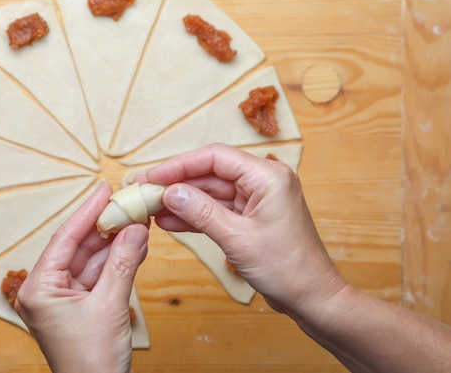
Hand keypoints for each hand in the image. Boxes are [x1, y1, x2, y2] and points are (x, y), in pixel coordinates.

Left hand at [15, 183, 148, 372]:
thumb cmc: (91, 363)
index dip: (87, 211)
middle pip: (80, 246)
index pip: (65, 239)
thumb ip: (123, 263)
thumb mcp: (110, 306)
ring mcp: (64, 298)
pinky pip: (100, 275)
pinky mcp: (81, 305)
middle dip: (106, 225)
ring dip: (116, 242)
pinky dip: (117, 261)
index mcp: (38, 289)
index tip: (104, 188)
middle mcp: (46, 290)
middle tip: (128, 202)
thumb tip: (136, 228)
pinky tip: (135, 243)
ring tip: (138, 219)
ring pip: (92, 259)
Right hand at [145, 143, 345, 316]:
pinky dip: (194, 216)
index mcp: (267, 176)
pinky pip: (217, 210)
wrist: (313, 298)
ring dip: (182, 201)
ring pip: (210, 192)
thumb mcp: (237, 238)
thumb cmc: (288, 268)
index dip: (179, 165)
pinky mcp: (250, 218)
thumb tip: (169, 192)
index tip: (152, 176)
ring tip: (150, 208)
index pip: (215, 157)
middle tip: (144, 192)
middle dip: (177, 183)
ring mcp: (256, 200)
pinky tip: (169, 222)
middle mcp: (263, 181)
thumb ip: (201, 212)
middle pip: (210, 173)